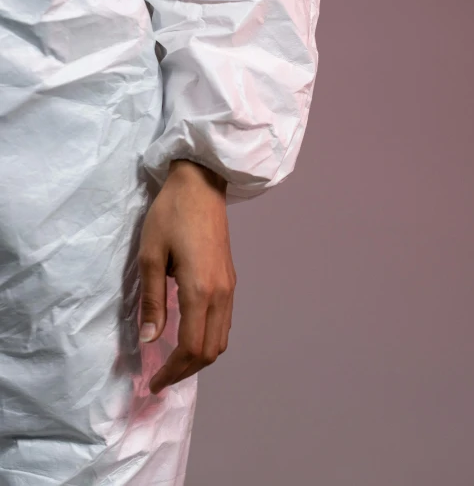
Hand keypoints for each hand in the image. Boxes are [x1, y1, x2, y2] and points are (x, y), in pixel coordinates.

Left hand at [137, 159, 235, 393]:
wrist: (200, 184)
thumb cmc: (170, 215)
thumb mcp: (150, 256)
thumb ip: (152, 301)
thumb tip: (150, 340)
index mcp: (200, 290)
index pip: (192, 347)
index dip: (173, 371)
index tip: (153, 382)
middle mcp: (221, 293)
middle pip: (211, 350)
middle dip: (186, 370)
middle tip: (161, 377)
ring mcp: (230, 286)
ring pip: (222, 338)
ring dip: (199, 356)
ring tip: (174, 361)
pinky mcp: (231, 278)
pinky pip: (225, 321)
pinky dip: (209, 338)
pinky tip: (190, 334)